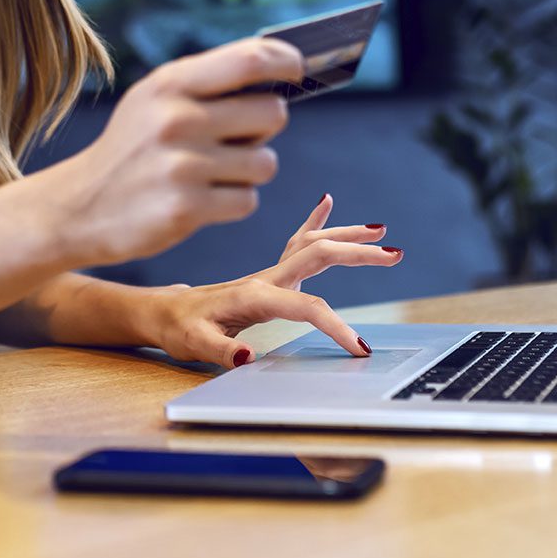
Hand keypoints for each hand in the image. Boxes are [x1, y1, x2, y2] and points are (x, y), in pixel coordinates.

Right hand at [32, 37, 305, 270]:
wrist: (78, 206)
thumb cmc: (132, 149)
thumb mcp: (155, 100)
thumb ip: (208, 83)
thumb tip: (281, 74)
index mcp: (171, 83)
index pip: (251, 59)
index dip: (287, 62)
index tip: (296, 71)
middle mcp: (177, 119)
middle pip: (272, 113)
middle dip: (264, 129)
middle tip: (235, 139)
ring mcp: (182, 165)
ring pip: (265, 163)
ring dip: (248, 171)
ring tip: (212, 173)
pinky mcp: (186, 208)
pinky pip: (247, 201)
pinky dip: (233, 203)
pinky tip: (201, 199)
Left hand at [138, 192, 404, 367]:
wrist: (162, 313)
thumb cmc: (179, 330)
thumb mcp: (193, 346)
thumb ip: (220, 351)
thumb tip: (247, 356)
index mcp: (254, 295)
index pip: (308, 306)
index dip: (336, 326)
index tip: (360, 348)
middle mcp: (266, 277)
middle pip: (319, 254)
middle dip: (358, 254)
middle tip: (394, 255)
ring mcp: (269, 272)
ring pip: (314, 243)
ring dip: (347, 235)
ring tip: (380, 231)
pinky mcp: (269, 275)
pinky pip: (297, 241)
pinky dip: (316, 220)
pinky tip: (327, 201)